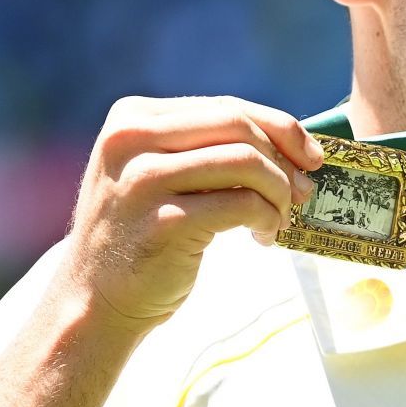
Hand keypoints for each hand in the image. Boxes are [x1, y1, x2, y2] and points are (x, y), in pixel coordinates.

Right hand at [58, 95, 323, 329]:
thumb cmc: (142, 235)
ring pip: (245, 162)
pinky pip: (241, 204)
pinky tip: (264, 235)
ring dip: (277, 192)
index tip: (310, 156)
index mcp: (133, 118)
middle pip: (238, 127)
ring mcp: (143, 181)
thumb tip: (293, 143)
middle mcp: (132, 140)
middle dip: (284, 159)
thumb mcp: (159, 174)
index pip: (225, 107)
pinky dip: (267, 218)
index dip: (279, 127)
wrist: (95, 299)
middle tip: (302, 192)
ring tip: (278, 219)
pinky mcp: (164, 222)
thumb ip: (206, 149)